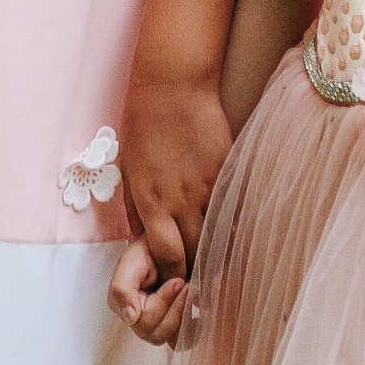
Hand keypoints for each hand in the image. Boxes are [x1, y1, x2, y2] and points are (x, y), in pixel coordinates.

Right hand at [108, 235, 189, 345]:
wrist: (165, 241)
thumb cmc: (147, 249)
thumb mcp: (132, 260)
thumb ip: (122, 287)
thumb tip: (130, 318)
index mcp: (124, 305)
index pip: (144, 320)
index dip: (163, 303)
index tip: (177, 281)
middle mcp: (137, 320)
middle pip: (156, 334)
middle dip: (175, 308)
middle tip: (188, 284)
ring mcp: (154, 325)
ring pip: (169, 338)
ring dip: (184, 315)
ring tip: (193, 290)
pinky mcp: (171, 325)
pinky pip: (181, 338)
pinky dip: (192, 327)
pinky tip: (198, 309)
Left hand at [119, 77, 230, 289]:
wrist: (172, 84)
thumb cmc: (143, 124)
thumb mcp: (130, 170)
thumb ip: (138, 208)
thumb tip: (144, 238)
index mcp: (152, 203)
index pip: (169, 258)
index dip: (175, 275)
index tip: (178, 280)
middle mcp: (182, 200)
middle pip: (198, 253)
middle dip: (198, 267)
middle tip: (200, 271)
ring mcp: (208, 185)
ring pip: (219, 233)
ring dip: (218, 245)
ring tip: (218, 251)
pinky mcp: (228, 169)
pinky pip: (234, 205)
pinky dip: (233, 218)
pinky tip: (233, 223)